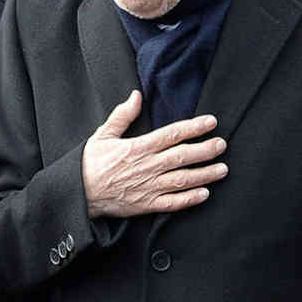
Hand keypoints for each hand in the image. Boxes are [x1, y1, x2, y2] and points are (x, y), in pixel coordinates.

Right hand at [82, 91, 226, 218]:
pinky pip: (172, 203)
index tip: (211, 122)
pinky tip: (205, 194)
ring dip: (205, 174)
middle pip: (183, 156)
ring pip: (183, 179)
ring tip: (223, 169)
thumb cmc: (89, 164)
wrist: (78, 193)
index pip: (172, 134)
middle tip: (222, 145)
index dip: (194, 127)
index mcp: (138, 147)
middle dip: (206, 150)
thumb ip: (122, 116)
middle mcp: (147, 167)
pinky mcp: (146, 205)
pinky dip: (190, 199)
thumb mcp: (102, 135)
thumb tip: (136, 96)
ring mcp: (148, 187)